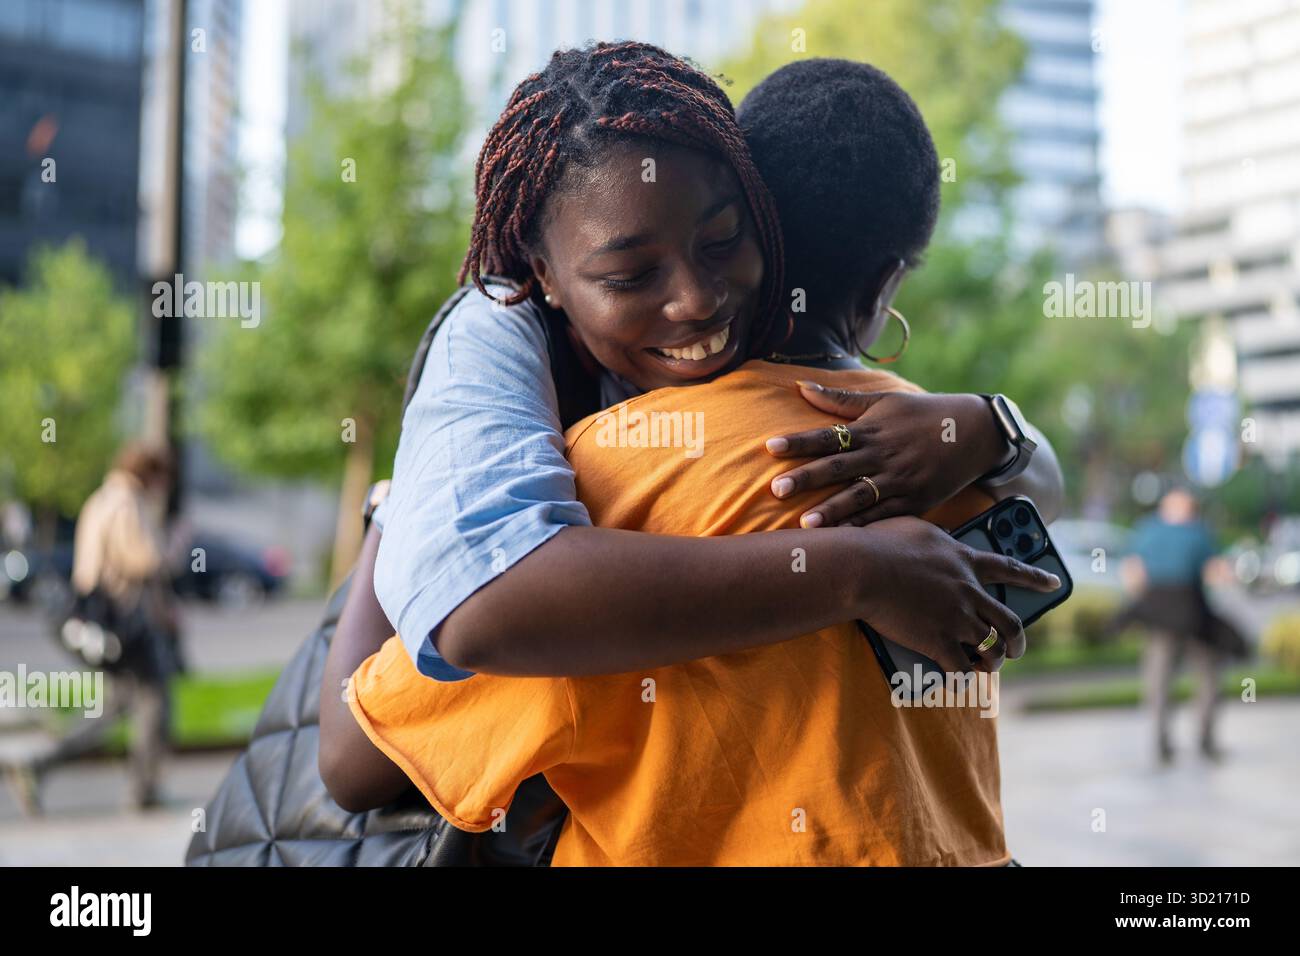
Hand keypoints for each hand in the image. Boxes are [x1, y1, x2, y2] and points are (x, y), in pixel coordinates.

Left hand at [766, 385, 1010, 526]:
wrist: (975, 433)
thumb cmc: (923, 415)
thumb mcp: (884, 401)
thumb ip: (840, 400)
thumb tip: (800, 387)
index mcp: (871, 430)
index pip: (827, 435)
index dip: (798, 442)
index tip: (770, 446)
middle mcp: (882, 456)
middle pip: (838, 468)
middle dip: (807, 478)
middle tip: (775, 489)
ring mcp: (899, 481)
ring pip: (860, 497)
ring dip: (833, 511)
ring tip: (806, 524)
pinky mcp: (915, 502)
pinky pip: (886, 517)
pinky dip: (866, 529)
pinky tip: (844, 542)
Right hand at [855, 517, 1061, 673]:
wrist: (862, 568)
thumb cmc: (880, 543)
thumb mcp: (915, 528)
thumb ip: (935, 536)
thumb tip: (939, 537)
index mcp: (965, 561)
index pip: (1010, 569)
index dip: (1035, 578)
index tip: (1054, 583)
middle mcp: (969, 591)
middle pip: (1010, 620)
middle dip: (1018, 638)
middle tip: (1017, 646)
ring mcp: (957, 618)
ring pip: (994, 648)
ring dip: (996, 661)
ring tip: (991, 666)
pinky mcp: (939, 641)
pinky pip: (963, 668)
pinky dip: (965, 677)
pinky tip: (962, 680)